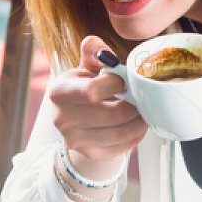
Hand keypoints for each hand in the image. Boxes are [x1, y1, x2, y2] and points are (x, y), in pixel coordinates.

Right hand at [48, 35, 147, 166]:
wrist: (77, 120)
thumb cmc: (86, 87)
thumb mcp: (87, 66)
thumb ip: (94, 51)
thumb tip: (100, 48)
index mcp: (59, 92)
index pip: (93, 90)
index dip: (116, 84)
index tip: (123, 81)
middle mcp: (62, 119)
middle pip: (113, 114)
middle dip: (134, 104)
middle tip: (141, 97)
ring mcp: (75, 140)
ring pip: (122, 131)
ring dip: (140, 120)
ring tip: (142, 109)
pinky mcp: (90, 154)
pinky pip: (124, 145)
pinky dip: (136, 134)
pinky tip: (136, 123)